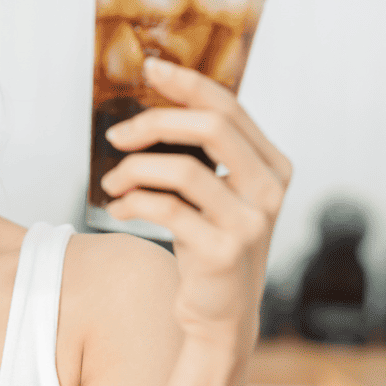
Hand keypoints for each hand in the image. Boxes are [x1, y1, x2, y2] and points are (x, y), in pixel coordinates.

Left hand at [99, 56, 292, 347]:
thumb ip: (200, 154)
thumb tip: (151, 103)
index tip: (150, 68)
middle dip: (156, 122)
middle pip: (212, 128)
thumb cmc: (207, 244)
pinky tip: (119, 207)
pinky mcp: (223, 252)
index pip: (229, 108)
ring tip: (112, 181)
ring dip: (134, 170)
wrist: (220, 316)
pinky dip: (133, 202)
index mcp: (273, 166)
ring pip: (183, 170)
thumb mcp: (214, 194)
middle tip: (117, 134)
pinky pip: (166, 209)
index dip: (188, 84)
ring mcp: (250, 223)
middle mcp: (271, 191)